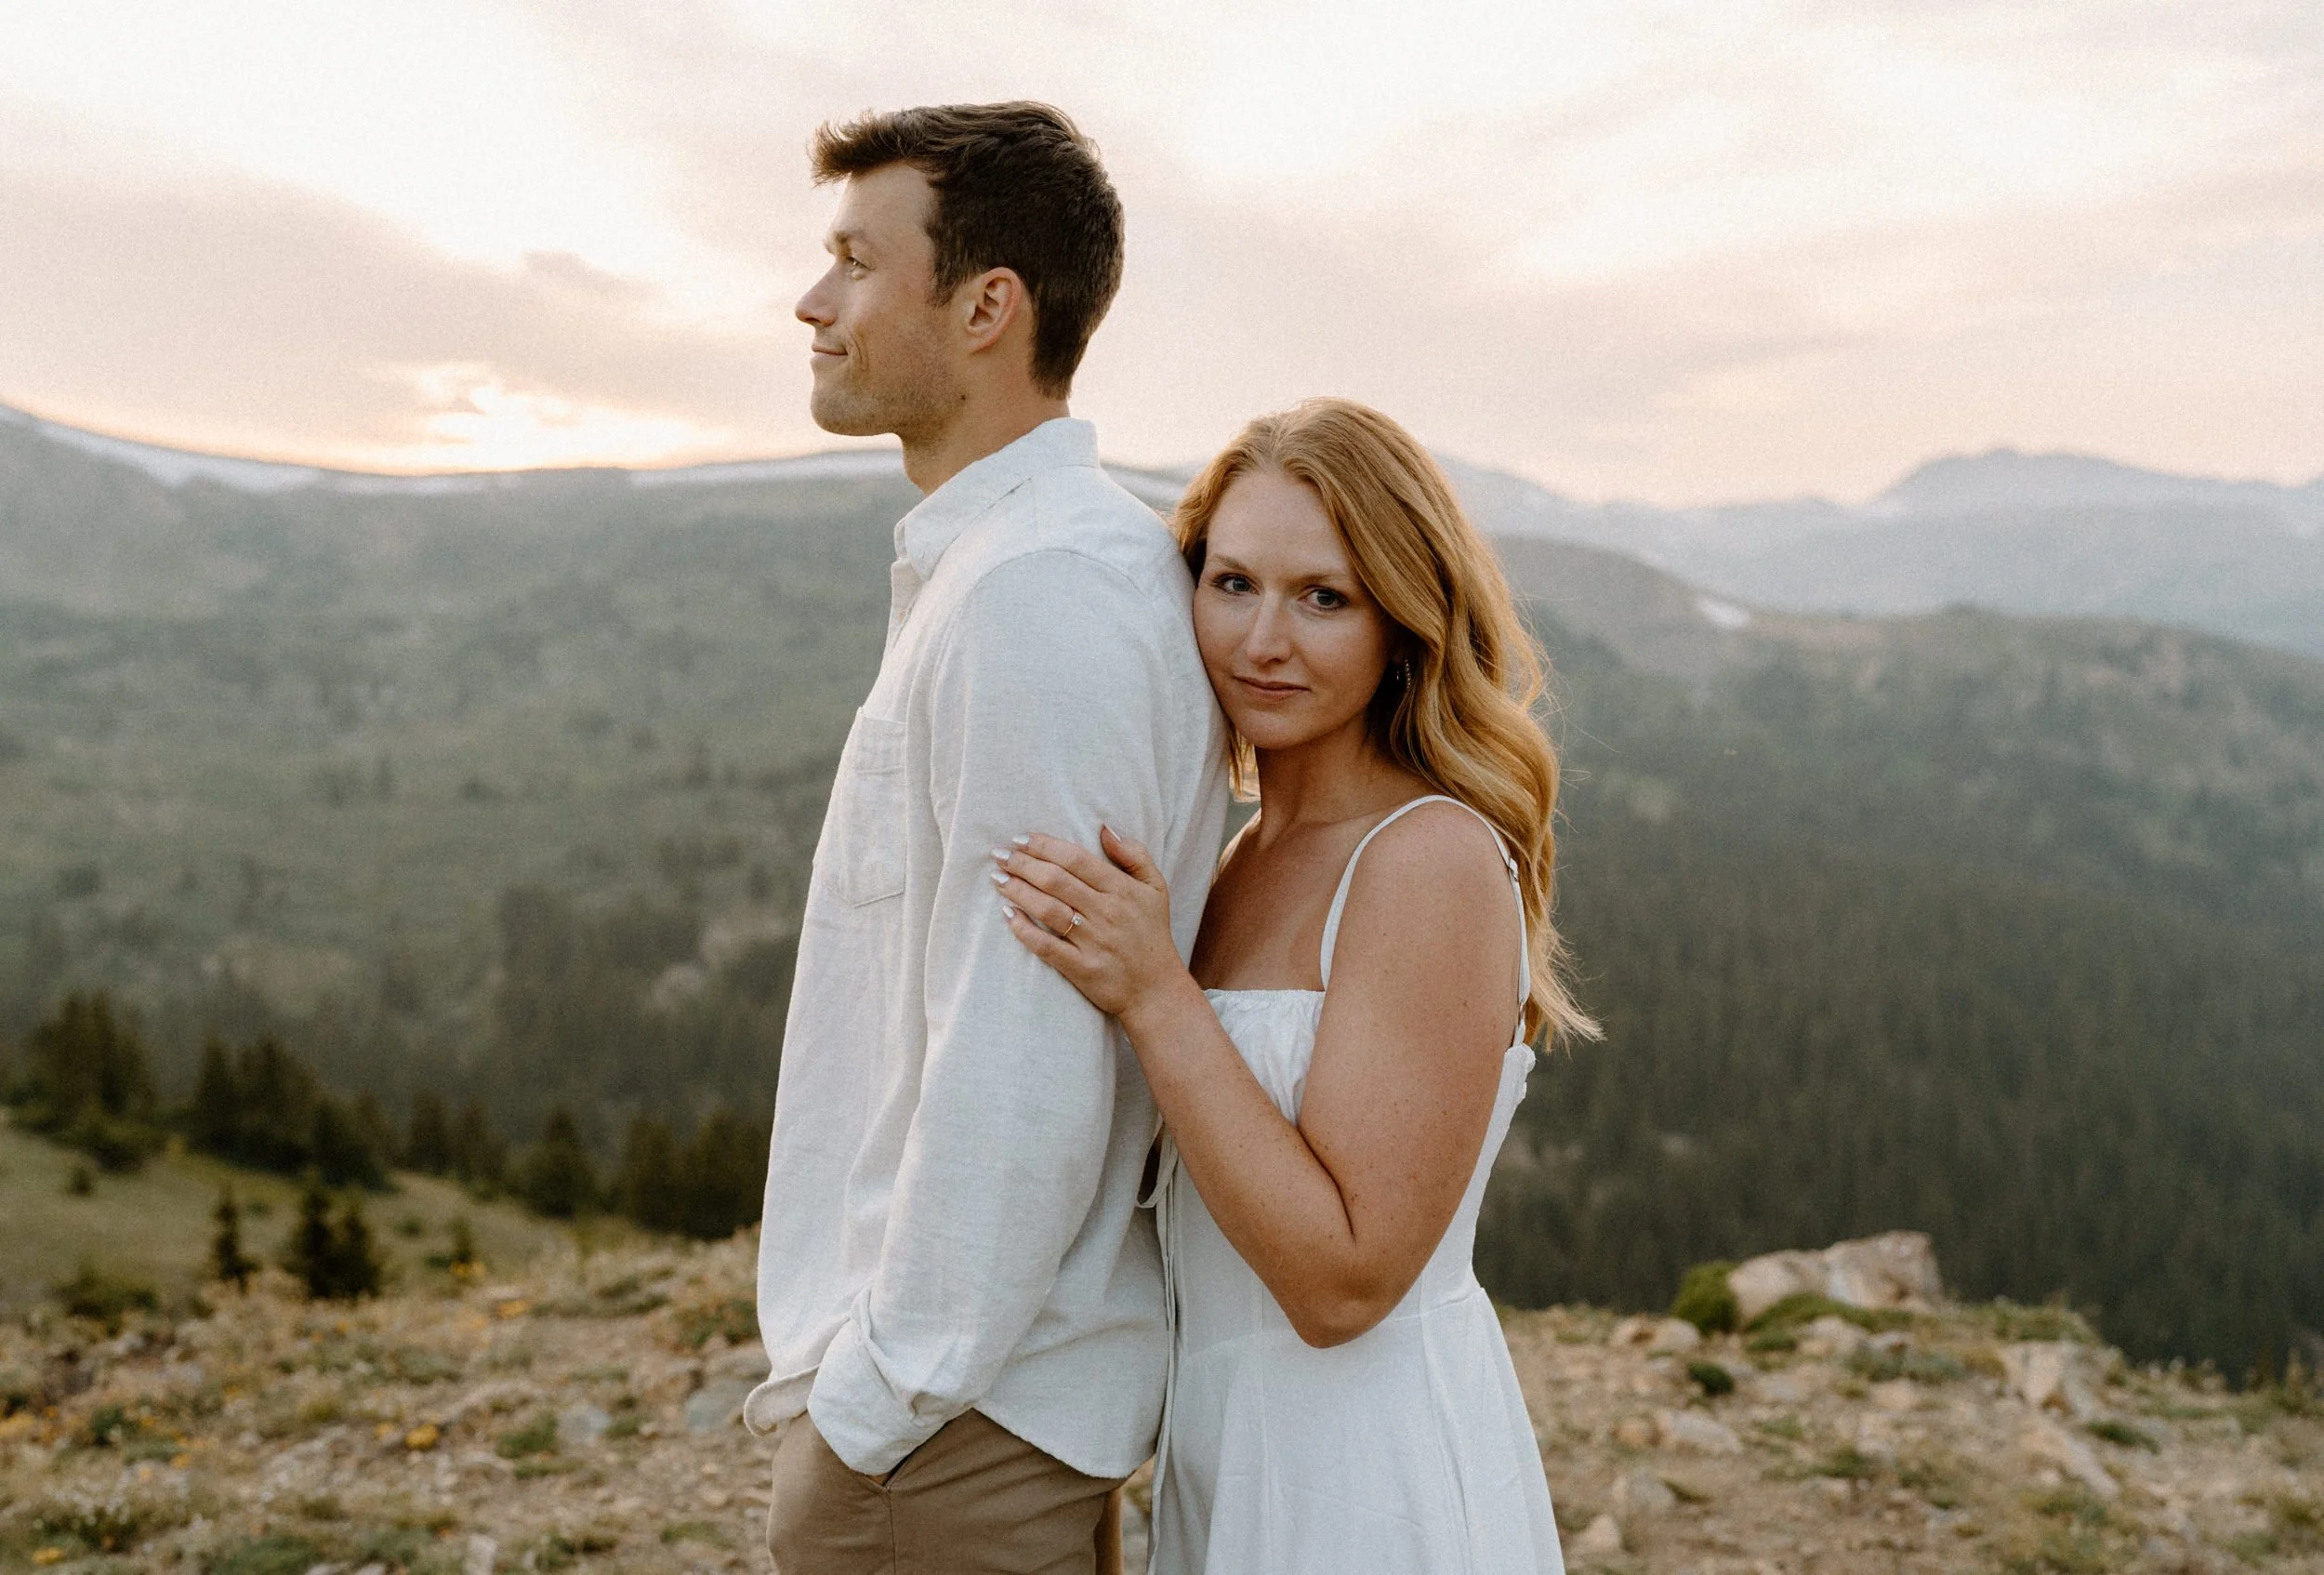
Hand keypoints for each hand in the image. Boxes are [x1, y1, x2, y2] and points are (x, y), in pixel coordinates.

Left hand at [995, 826, 1184, 1019]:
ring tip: (998, 878)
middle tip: (999, 854)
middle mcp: (1106, 912)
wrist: (1157, 990)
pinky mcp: (1082, 968)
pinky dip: (1024, 930)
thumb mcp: (1156, 889)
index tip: (1020, 839)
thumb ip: (1134, 855)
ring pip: (1048, 909)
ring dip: (1018, 891)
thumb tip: (1104, 829)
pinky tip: (1008, 915)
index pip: (1076, 859)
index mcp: (1122, 890)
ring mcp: (1093, 941)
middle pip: (1056, 880)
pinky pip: (1046, 946)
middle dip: (1022, 864)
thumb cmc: (1152, 934)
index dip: (1044, 845)